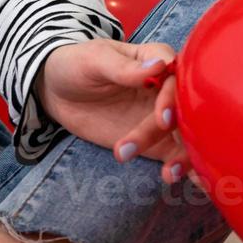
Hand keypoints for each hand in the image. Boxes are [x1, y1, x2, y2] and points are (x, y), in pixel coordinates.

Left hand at [33, 39, 196, 187]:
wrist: (58, 92)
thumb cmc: (77, 64)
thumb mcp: (94, 60)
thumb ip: (124, 67)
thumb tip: (157, 66)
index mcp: (156, 60)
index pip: (176, 78)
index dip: (173, 99)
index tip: (162, 119)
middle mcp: (166, 89)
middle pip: (184, 110)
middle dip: (180, 132)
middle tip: (166, 154)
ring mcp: (162, 117)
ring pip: (185, 136)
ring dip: (184, 157)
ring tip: (169, 175)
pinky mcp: (155, 142)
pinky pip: (174, 156)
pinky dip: (184, 170)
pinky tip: (184, 182)